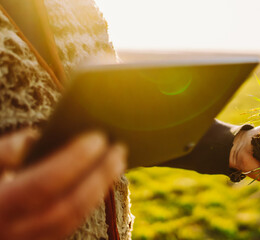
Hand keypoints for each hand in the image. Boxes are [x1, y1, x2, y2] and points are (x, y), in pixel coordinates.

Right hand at [0, 129, 126, 239]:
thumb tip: (38, 136)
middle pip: (69, 206)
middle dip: (99, 176)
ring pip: (73, 220)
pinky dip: (87, 202)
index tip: (97, 137)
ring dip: (99, 190)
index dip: (73, 160)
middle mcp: (12, 232)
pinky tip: (98, 182)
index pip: (43, 184)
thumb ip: (4, 151)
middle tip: (119, 149)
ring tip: (115, 163)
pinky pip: (68, 226)